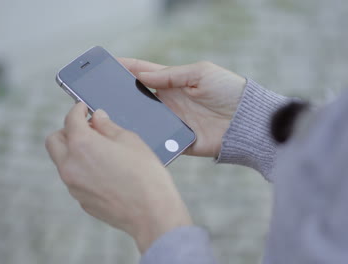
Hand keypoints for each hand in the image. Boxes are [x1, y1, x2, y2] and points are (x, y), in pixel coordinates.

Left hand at [45, 103, 191, 252]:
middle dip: (68, 131)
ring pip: (63, 162)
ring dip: (74, 152)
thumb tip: (98, 118)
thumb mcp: (130, 141)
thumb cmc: (146, 175)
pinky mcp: (81, 201)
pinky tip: (106, 172)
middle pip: (54, 141)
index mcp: (82, 145)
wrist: (152, 212)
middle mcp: (70, 165)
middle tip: (88, 129)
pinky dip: (83, 171)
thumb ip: (108, 127)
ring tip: (100, 152)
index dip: (78, 110)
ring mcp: (73, 186)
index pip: (71, 119)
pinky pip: (75, 179)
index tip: (84, 108)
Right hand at [118, 58, 245, 157]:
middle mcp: (170, 103)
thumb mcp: (201, 73)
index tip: (107, 66)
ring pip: (144, 121)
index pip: (144, 74)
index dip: (126, 69)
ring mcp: (173, 123)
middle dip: (120, 95)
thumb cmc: (229, 91)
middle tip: (100, 94)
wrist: (248, 121)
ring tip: (108, 116)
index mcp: (175, 83)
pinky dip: (145, 140)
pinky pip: (158, 142)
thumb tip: (143, 75)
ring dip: (129, 118)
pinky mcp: (178, 142)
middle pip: (139, 98)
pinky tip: (129, 138)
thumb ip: (172, 75)